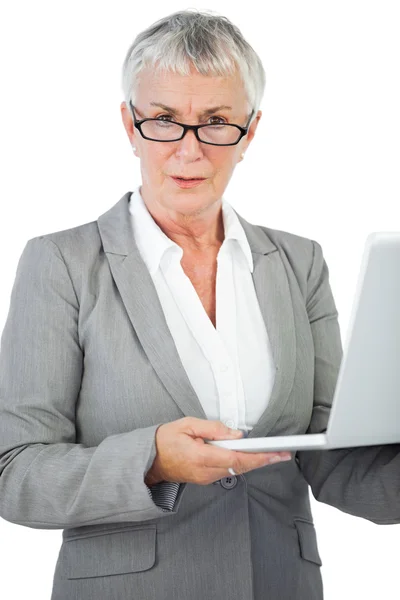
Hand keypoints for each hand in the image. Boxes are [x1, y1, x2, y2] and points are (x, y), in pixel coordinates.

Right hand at [146, 417, 291, 485]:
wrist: (149, 459)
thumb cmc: (165, 440)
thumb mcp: (187, 424)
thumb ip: (214, 429)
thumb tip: (236, 434)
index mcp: (201, 457)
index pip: (236, 459)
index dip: (258, 457)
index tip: (274, 453)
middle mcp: (205, 472)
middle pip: (240, 467)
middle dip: (262, 460)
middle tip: (282, 454)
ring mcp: (205, 478)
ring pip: (236, 471)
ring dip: (253, 462)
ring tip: (270, 453)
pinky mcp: (205, 479)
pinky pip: (227, 472)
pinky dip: (240, 464)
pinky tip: (249, 456)